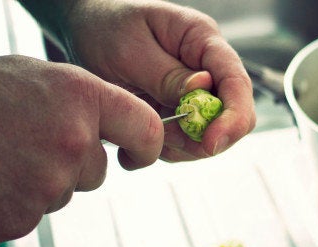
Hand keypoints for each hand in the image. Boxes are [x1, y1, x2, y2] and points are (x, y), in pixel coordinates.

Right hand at [0, 55, 162, 246]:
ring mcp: (46, 186)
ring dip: (42, 182)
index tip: (140, 153)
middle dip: (73, 162)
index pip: (146, 129)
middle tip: (28, 143)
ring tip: (0, 158)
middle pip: (97, 170)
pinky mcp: (18, 221)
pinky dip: (14, 204)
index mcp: (80, 98)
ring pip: (64, 193)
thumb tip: (117, 127)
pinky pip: (33, 215)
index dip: (147, 145)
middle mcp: (71, 142)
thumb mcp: (34, 76)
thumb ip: (83, 101)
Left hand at [62, 0, 255, 160]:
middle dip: (202, 137)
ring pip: (206, 135)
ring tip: (139, 133)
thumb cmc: (104, 26)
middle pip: (229, 116)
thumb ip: (165, 74)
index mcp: (201, 40)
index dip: (233, 118)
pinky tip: (134, 139)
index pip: (236, 82)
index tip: (211, 143)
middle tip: (161, 138)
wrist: (81, 30)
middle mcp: (205, 68)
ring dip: (178, 146)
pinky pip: (183, 143)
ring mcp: (193, 93)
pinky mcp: (177, 112)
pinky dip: (162, 149)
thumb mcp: (129, 48)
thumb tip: (202, 89)